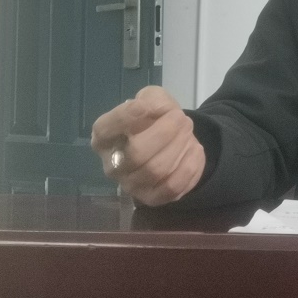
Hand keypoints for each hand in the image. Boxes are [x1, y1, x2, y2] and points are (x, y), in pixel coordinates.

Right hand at [90, 85, 205, 205]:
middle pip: (136, 153)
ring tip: (188, 132)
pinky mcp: (152, 198)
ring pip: (157, 169)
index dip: (126, 116)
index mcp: (103, 139)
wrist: (171, 142)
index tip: (146, 105)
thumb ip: (152, 100)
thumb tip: (160, 110)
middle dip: (166, 132)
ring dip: (180, 145)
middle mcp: (112, 166)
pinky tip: (193, 150)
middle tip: (181, 118)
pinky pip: (174, 185)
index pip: (104, 130)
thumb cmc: (154, 119)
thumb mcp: (152, 99)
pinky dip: (189, 164)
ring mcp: (131, 185)